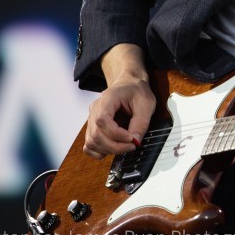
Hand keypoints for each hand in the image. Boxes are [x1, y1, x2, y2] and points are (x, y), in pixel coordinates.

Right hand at [83, 44, 155, 158]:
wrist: (129, 83)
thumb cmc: (137, 91)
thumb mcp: (146, 103)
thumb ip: (141, 122)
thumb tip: (135, 141)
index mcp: (107, 99)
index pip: (102, 120)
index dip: (116, 134)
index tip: (131, 138)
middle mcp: (95, 109)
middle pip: (96, 135)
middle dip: (115, 146)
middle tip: (132, 146)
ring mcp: (92, 119)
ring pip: (91, 142)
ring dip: (108, 150)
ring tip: (125, 147)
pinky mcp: (94, 128)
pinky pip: (89, 144)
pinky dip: (98, 151)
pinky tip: (112, 149)